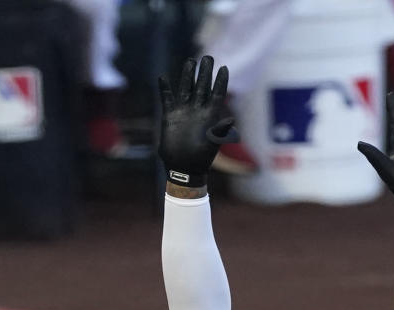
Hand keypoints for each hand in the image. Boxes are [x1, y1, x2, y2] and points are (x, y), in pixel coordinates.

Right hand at [158, 55, 236, 187]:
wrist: (184, 168)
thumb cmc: (200, 159)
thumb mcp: (212, 145)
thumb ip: (220, 132)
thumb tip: (231, 120)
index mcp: (209, 116)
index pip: (216, 94)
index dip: (220, 81)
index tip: (223, 68)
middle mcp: (197, 110)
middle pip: (202, 86)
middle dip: (204, 72)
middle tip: (208, 57)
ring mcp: (183, 111)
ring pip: (186, 88)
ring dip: (187, 75)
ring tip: (190, 61)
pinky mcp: (170, 115)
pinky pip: (167, 98)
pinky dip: (165, 89)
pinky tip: (163, 78)